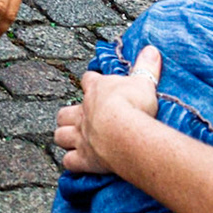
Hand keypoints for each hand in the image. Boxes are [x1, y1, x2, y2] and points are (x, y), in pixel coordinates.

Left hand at [54, 44, 162, 173]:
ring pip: (60, 135)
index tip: (95, 83)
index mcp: (96, 91)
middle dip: (68, 115)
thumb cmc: (133, 104)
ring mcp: (80, 136)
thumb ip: (147, 67)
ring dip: (65, 137)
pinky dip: (72, 163)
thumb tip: (152, 49)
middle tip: (79, 119)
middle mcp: (83, 113)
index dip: (91, 82)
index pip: (88, 81)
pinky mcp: (84, 158)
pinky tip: (77, 164)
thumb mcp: (143, 82)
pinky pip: (70, 162)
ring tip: (73, 140)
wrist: (125, 131)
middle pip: (64, 112)